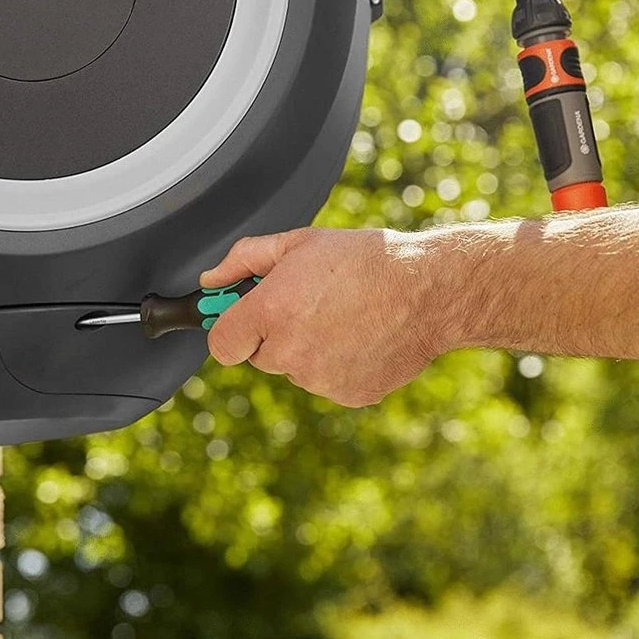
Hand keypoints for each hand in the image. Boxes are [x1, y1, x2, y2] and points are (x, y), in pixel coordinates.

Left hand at [200, 227, 459, 406]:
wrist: (428, 290)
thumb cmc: (365, 261)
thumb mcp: (300, 243)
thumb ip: (244, 260)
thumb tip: (210, 280)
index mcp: (271, 312)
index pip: (221, 345)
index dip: (231, 330)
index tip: (242, 320)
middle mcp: (291, 352)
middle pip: (260, 356)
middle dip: (275, 334)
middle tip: (310, 305)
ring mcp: (320, 379)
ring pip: (297, 369)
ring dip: (309, 349)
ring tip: (345, 316)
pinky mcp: (348, 395)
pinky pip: (329, 383)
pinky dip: (339, 365)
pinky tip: (362, 336)